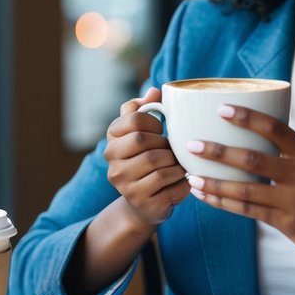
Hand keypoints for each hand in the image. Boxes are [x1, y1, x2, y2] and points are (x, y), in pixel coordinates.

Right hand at [103, 87, 190, 225]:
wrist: (146, 203)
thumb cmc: (148, 161)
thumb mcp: (144, 133)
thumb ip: (145, 109)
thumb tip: (153, 91)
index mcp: (112, 140)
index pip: (133, 119)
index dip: (153, 122)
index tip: (159, 130)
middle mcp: (112, 162)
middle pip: (142, 140)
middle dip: (164, 144)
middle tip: (171, 150)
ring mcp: (124, 184)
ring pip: (159, 163)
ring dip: (176, 162)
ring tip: (177, 165)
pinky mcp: (141, 201)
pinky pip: (170, 183)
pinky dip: (182, 180)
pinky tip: (180, 181)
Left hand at [185, 104, 294, 261]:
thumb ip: (288, 155)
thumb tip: (250, 138)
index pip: (275, 128)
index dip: (248, 117)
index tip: (222, 108)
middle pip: (253, 159)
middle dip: (219, 152)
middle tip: (192, 145)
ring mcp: (294, 199)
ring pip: (246, 189)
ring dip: (215, 183)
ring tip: (191, 177)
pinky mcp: (287, 222)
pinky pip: (249, 211)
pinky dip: (224, 204)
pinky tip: (206, 197)